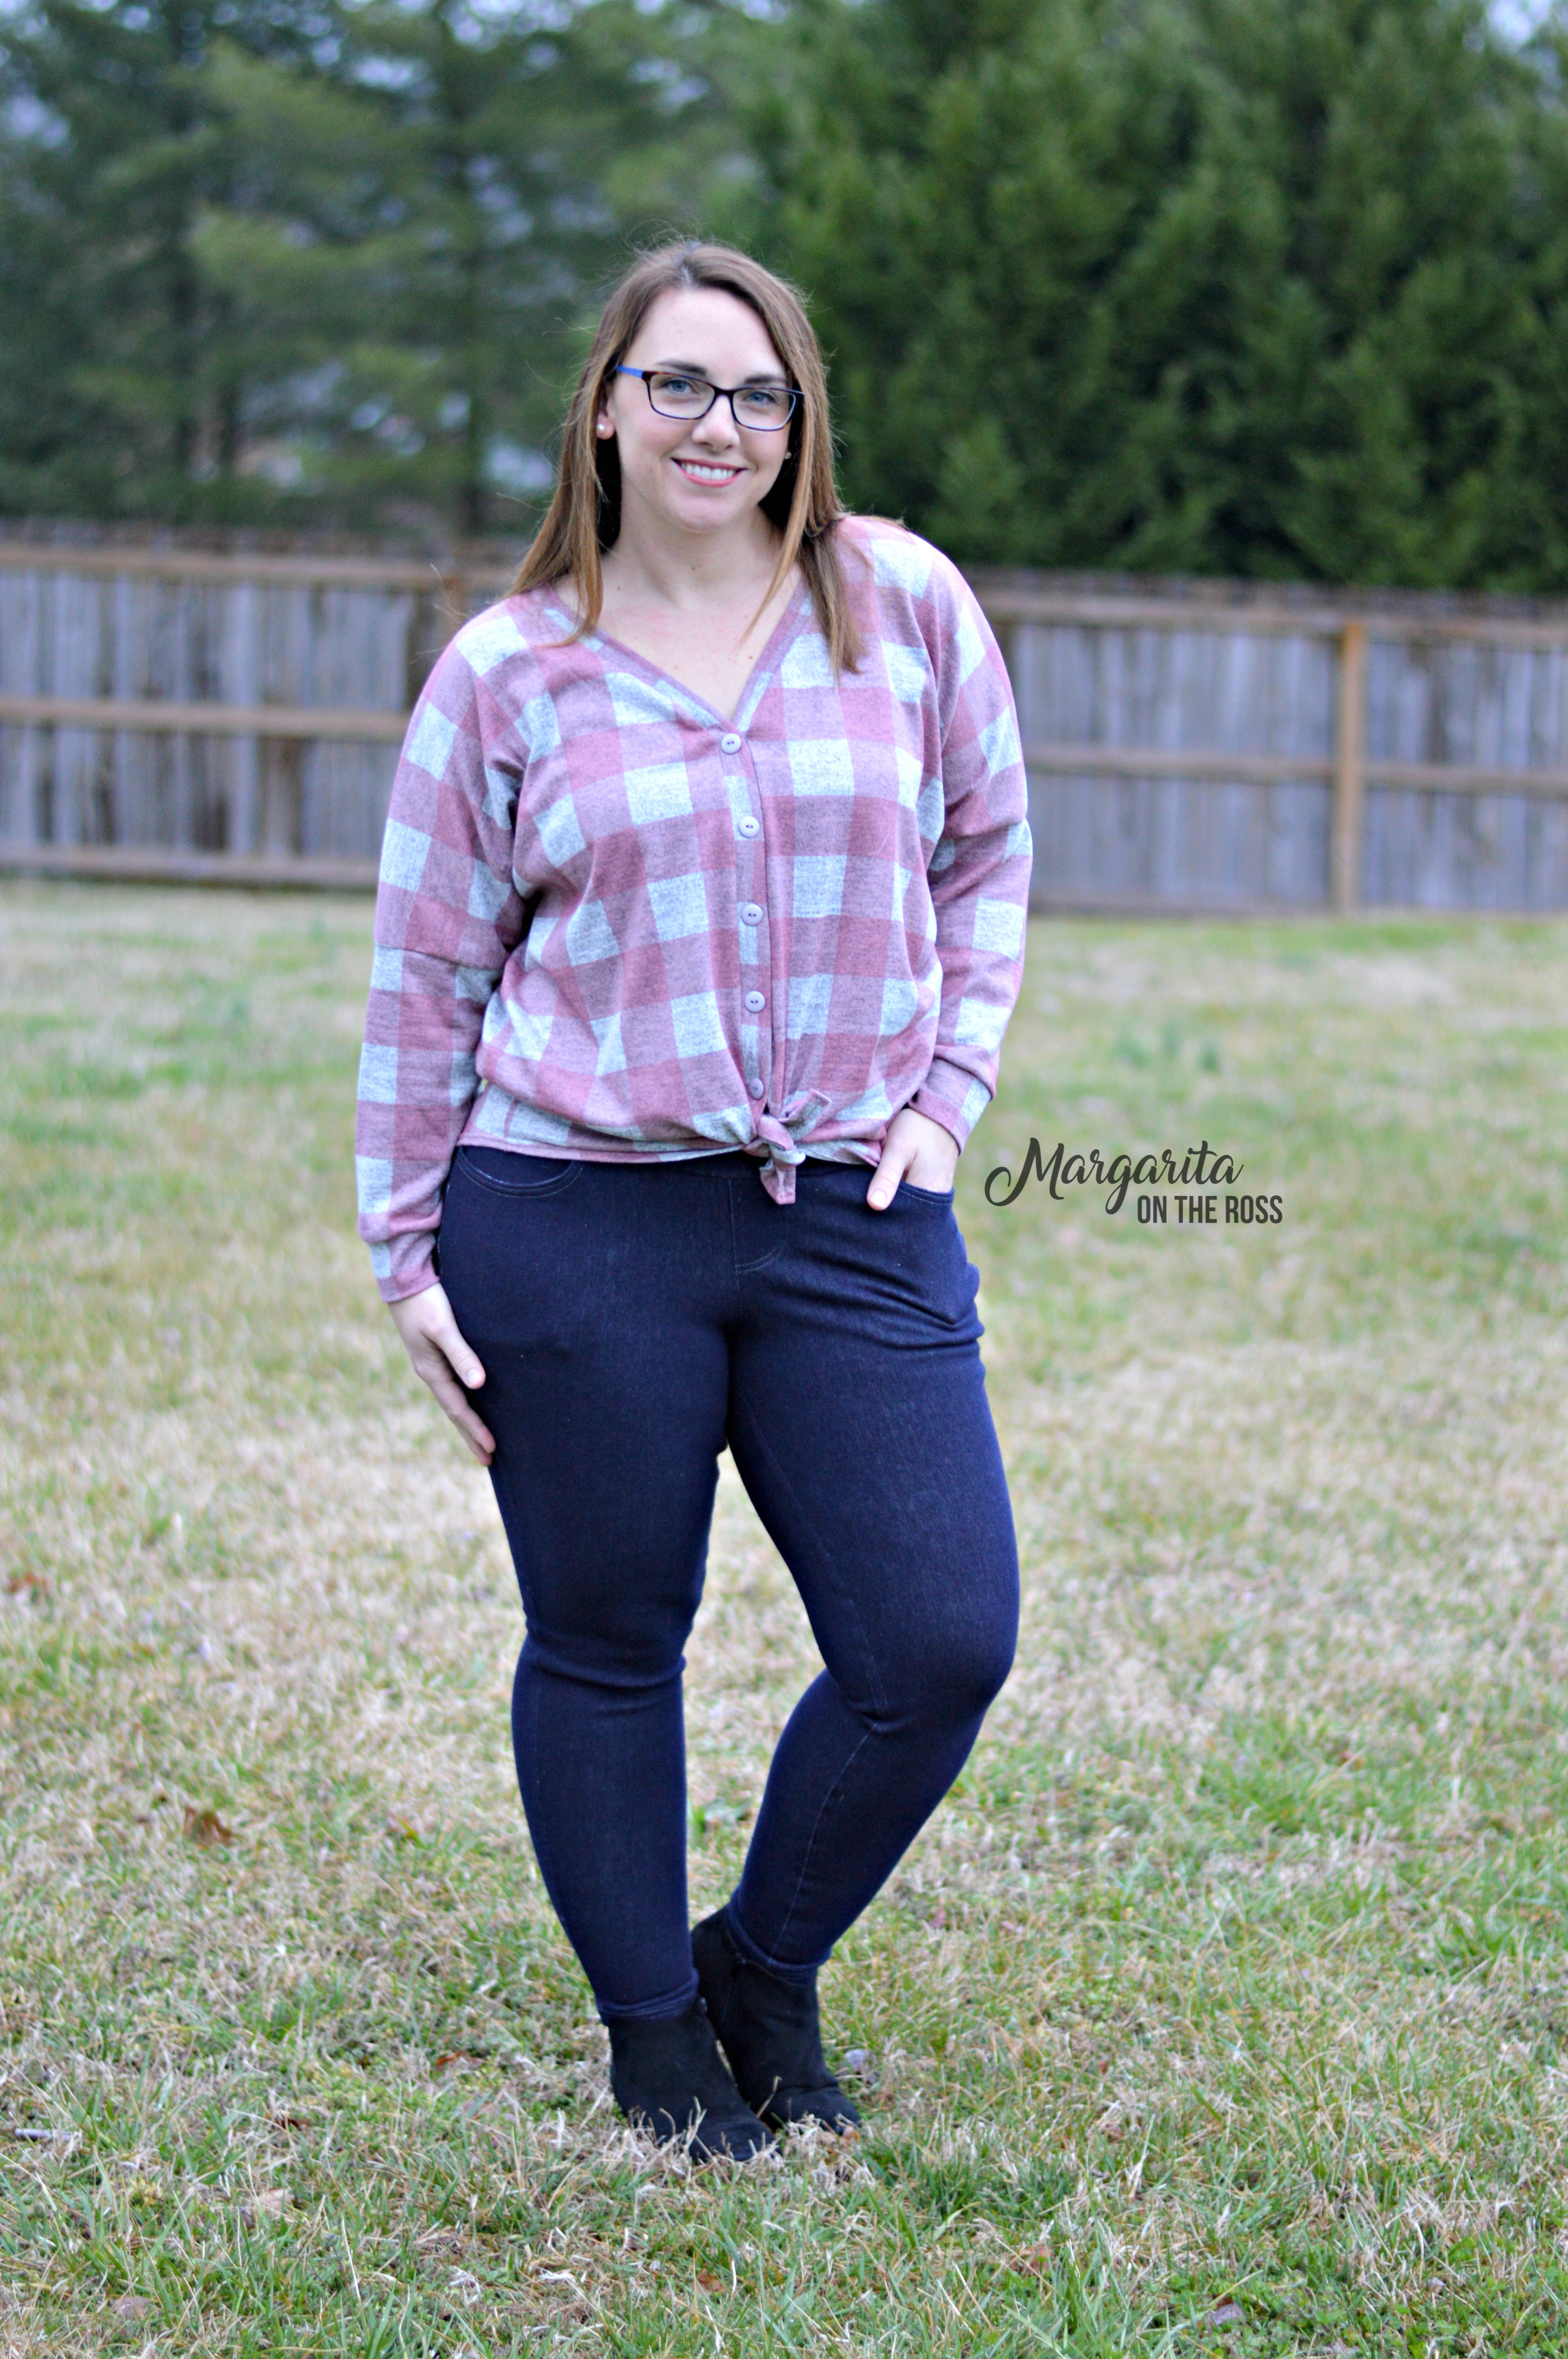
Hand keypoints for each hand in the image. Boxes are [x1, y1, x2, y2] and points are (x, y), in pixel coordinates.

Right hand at [388, 1282, 495, 1464]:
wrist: (403, 1278)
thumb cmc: (425, 1300)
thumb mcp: (443, 1327)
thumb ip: (462, 1355)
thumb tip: (479, 1385)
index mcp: (431, 1370)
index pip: (458, 1408)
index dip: (476, 1429)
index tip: (493, 1449)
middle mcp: (431, 1371)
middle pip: (454, 1411)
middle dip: (471, 1435)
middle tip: (489, 1459)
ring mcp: (431, 1363)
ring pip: (453, 1399)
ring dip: (467, 1421)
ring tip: (482, 1440)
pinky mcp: (435, 1352)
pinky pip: (452, 1385)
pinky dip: (464, 1400)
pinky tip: (473, 1401)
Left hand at [866, 1107, 959, 1209]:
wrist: (940, 1113)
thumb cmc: (918, 1128)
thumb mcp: (898, 1148)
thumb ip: (886, 1177)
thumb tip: (874, 1206)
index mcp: (927, 1192)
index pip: (900, 1217)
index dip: (879, 1216)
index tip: (861, 1209)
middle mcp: (935, 1199)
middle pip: (905, 1215)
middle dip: (885, 1211)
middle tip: (862, 1201)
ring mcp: (936, 1193)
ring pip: (908, 1207)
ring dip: (892, 1202)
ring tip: (874, 1193)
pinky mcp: (933, 1186)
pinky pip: (913, 1198)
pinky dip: (900, 1195)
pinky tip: (887, 1187)